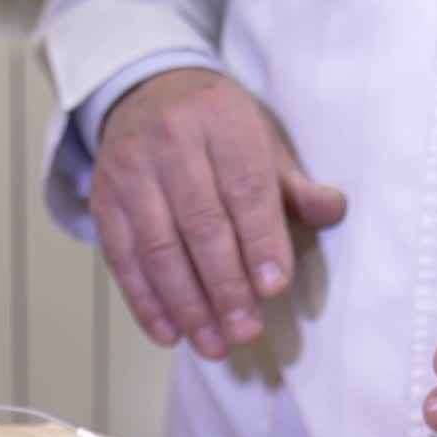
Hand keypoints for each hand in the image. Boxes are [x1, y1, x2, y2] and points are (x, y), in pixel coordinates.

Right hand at [90, 69, 345, 359]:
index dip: (260, 243)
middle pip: (200, 225)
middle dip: (224, 287)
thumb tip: (332, 211)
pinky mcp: (104, 204)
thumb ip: (292, 184)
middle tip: (245, 332)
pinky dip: (146, 303)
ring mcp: (131, 174)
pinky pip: (123, 261)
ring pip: (159, 249)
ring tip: (213, 344)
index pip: (244, 189)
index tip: (273, 290)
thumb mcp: (260, 139)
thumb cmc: (214, 128)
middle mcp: (171, 143)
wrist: (144, 92)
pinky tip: (170, 334)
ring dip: (187, 306)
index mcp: (221, 121)